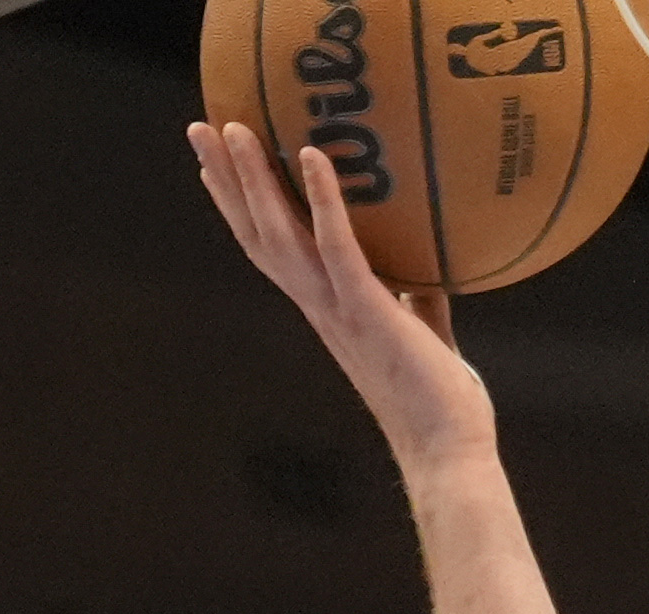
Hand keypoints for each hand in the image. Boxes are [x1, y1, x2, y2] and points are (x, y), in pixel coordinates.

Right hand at [188, 122, 493, 466]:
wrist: (448, 451)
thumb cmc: (440, 403)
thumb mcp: (426, 338)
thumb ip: (418, 304)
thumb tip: (426, 275)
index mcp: (327, 310)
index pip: (271, 251)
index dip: (241, 210)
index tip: (216, 170)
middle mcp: (319, 306)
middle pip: (256, 233)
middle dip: (226, 181)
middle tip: (201, 128)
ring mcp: (337, 308)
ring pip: (279, 234)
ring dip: (254, 179)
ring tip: (235, 127)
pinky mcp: (367, 310)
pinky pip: (339, 246)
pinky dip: (325, 200)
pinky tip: (313, 155)